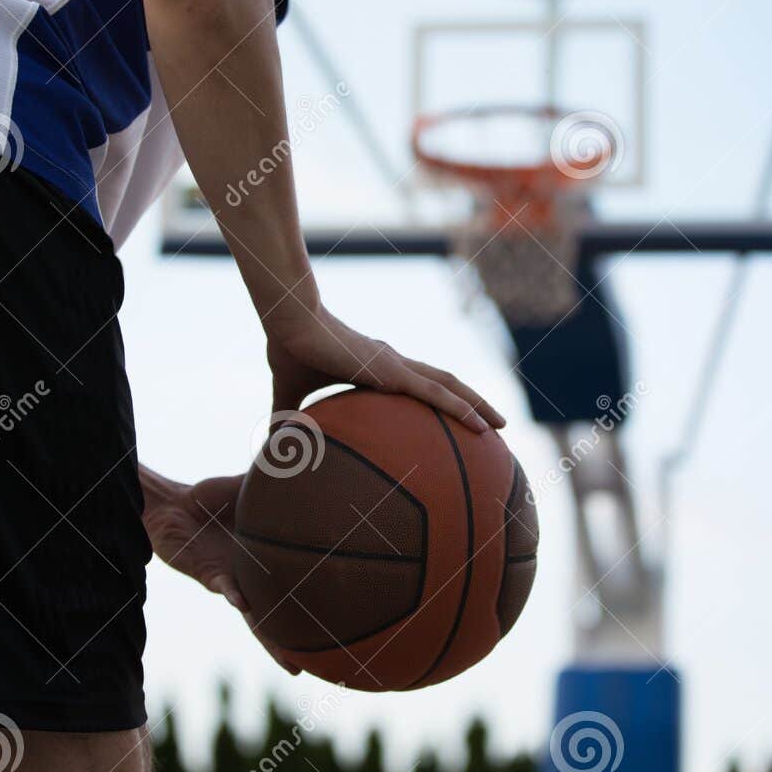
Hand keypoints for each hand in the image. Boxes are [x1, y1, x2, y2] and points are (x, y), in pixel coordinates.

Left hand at [139, 466, 298, 674]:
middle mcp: (251, 577)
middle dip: (290, 644)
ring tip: (288, 655)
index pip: (294, 591)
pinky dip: (234, 593)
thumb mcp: (255, 491)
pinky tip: (243, 603)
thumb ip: (282, 482)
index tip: (337, 632)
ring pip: (252, 613)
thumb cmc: (213, 500)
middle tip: (309, 668)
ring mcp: (231, 579)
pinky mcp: (206, 572)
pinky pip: (224, 585)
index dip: (314, 610)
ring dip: (268, 634)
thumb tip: (313, 452)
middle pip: (275, 618)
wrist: (172, 503)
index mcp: (266, 562)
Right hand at [265, 305, 505, 432]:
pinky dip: (462, 408)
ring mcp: (397, 365)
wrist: (289, 325)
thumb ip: (288, 419)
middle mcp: (393, 364)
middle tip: (492, 425)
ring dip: (477, 404)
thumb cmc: (290, 351)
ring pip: (449, 386)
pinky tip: (481, 425)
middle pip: (442, 384)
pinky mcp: (394, 371)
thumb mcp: (290, 394)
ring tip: (500, 426)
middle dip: (470, 402)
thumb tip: (271, 446)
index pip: (414, 386)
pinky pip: (437, 393)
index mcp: (375, 368)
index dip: (435, 401)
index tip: (450, 422)